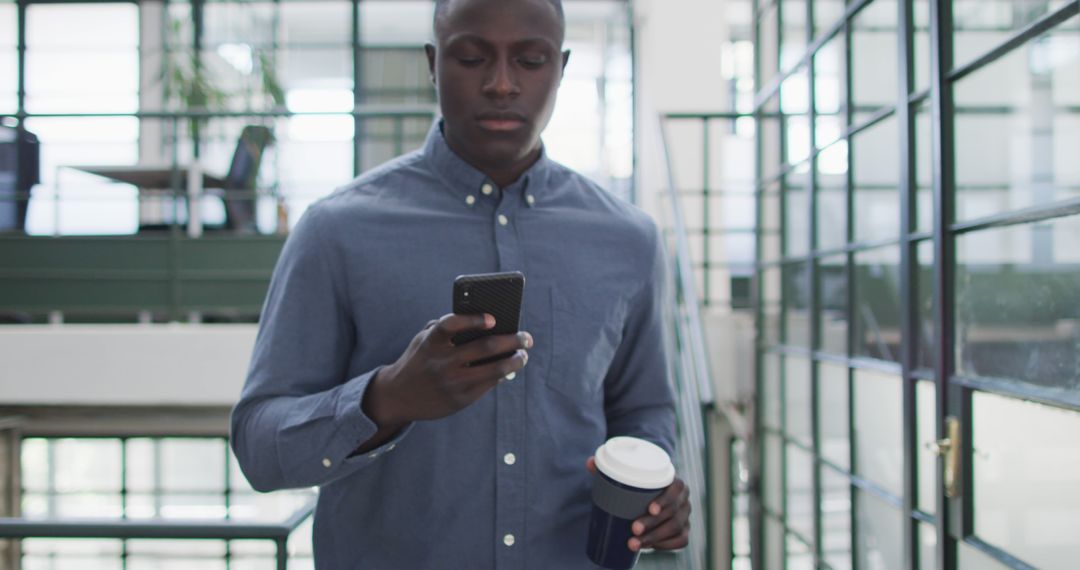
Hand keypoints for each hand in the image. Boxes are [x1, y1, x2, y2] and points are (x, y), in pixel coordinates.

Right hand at [365, 313, 531, 427]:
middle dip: (512, 340)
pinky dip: (502, 375)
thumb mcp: (423, 341)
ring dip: (515, 360)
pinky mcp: (460, 400)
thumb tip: (486, 325)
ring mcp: (452, 383)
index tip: (493, 319)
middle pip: (485, 347)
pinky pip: (489, 384)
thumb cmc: (419, 360)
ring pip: (495, 370)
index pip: (451, 325)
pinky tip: (509, 368)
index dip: (473, 320)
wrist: (397, 397)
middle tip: (526, 337)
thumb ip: (446, 329)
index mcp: (431, 343)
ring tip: (523, 355)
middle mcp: (442, 363)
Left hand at [586, 456, 690, 551]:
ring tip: (634, 543)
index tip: (650, 508)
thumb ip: (608, 467)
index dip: (666, 499)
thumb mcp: (626, 476)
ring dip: (655, 538)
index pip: (676, 488)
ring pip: (676, 529)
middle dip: (653, 523)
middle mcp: (684, 500)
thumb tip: (589, 463)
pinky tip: (651, 547)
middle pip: (673, 513)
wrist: (653, 498)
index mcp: (676, 482)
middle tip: (633, 529)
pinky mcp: (683, 531)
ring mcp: (685, 517)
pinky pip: (681, 540)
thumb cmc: (639, 486)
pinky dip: (666, 545)